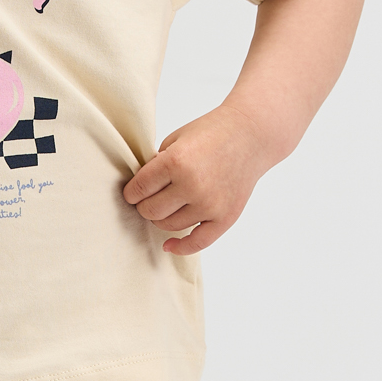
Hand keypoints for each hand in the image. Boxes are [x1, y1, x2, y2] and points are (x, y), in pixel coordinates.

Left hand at [121, 103, 275, 253]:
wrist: (250, 135)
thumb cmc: (211, 133)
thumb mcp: (175, 140)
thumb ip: (157, 166)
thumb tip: (141, 192)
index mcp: (176, 162)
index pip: (138, 189)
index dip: (131, 192)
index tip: (133, 193)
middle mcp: (192, 185)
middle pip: (150, 211)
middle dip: (144, 205)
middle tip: (149, 198)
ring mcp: (210, 204)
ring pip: (169, 226)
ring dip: (162, 218)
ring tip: (166, 206)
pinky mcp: (225, 217)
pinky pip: (197, 243)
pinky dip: (180, 247)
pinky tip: (169, 245)